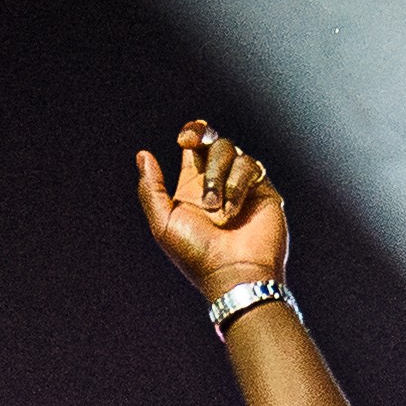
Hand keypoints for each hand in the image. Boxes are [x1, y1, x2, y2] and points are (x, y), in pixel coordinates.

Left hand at [136, 118, 289, 296]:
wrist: (233, 273)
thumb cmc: (196, 255)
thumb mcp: (163, 223)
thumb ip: (151, 189)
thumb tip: (142, 155)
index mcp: (193, 188)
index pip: (195, 147)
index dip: (193, 132)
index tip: (185, 139)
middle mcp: (218, 183)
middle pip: (213, 143)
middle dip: (202, 141)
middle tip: (188, 146)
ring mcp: (242, 186)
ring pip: (231, 151)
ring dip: (217, 174)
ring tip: (216, 207)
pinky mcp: (262, 190)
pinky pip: (250, 167)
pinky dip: (237, 185)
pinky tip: (233, 210)